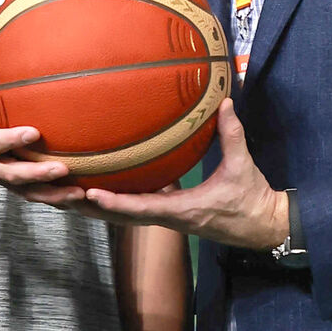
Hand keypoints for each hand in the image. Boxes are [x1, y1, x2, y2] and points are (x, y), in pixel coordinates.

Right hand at [0, 53, 71, 192]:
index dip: (11, 140)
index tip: (35, 133)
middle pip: (11, 174)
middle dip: (37, 174)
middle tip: (63, 168)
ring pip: (25, 192)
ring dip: (51, 195)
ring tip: (77, 193)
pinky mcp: (12, 184)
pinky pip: (33, 195)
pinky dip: (55, 199)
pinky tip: (78, 197)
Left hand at [67, 100, 288, 250]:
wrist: (265, 228)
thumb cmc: (252, 201)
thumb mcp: (243, 167)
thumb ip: (232, 135)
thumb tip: (224, 103)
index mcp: (183, 211)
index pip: (141, 210)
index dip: (115, 203)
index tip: (90, 194)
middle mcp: (171, 219)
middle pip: (124, 217)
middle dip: (96, 207)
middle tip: (66, 192)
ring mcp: (172, 220)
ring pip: (129, 215)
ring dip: (104, 206)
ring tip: (76, 189)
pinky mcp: (176, 216)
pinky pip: (142, 209)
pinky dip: (123, 200)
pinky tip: (110, 185)